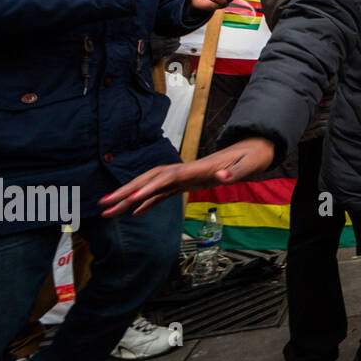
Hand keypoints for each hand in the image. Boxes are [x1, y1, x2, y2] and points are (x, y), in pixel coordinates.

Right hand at [99, 138, 275, 216]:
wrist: (256, 148)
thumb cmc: (252, 157)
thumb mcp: (248, 165)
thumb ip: (235, 171)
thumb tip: (221, 175)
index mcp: (198, 168)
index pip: (168, 178)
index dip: (150, 187)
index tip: (132, 198)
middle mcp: (186, 170)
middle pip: (150, 180)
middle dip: (127, 192)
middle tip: (104, 206)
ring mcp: (185, 176)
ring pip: (151, 186)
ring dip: (130, 198)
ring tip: (108, 212)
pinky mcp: (188, 182)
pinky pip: (163, 194)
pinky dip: (148, 202)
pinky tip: (136, 212)